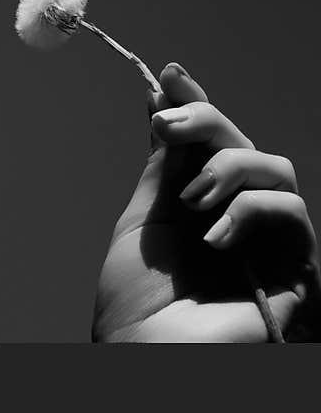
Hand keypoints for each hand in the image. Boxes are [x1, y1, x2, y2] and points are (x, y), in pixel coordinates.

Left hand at [92, 63, 320, 341]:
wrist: (146, 360)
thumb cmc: (136, 305)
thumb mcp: (142, 222)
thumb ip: (163, 169)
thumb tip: (161, 106)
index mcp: (198, 207)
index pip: (208, 144)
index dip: (195, 105)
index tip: (171, 73)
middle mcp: (236, 219)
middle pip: (243, 144)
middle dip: (205, 122)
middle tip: (167, 123)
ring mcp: (267, 243)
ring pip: (276, 168)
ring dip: (229, 168)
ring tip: (192, 201)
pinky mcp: (297, 269)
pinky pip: (291, 212)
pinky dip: (250, 209)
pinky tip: (214, 233)